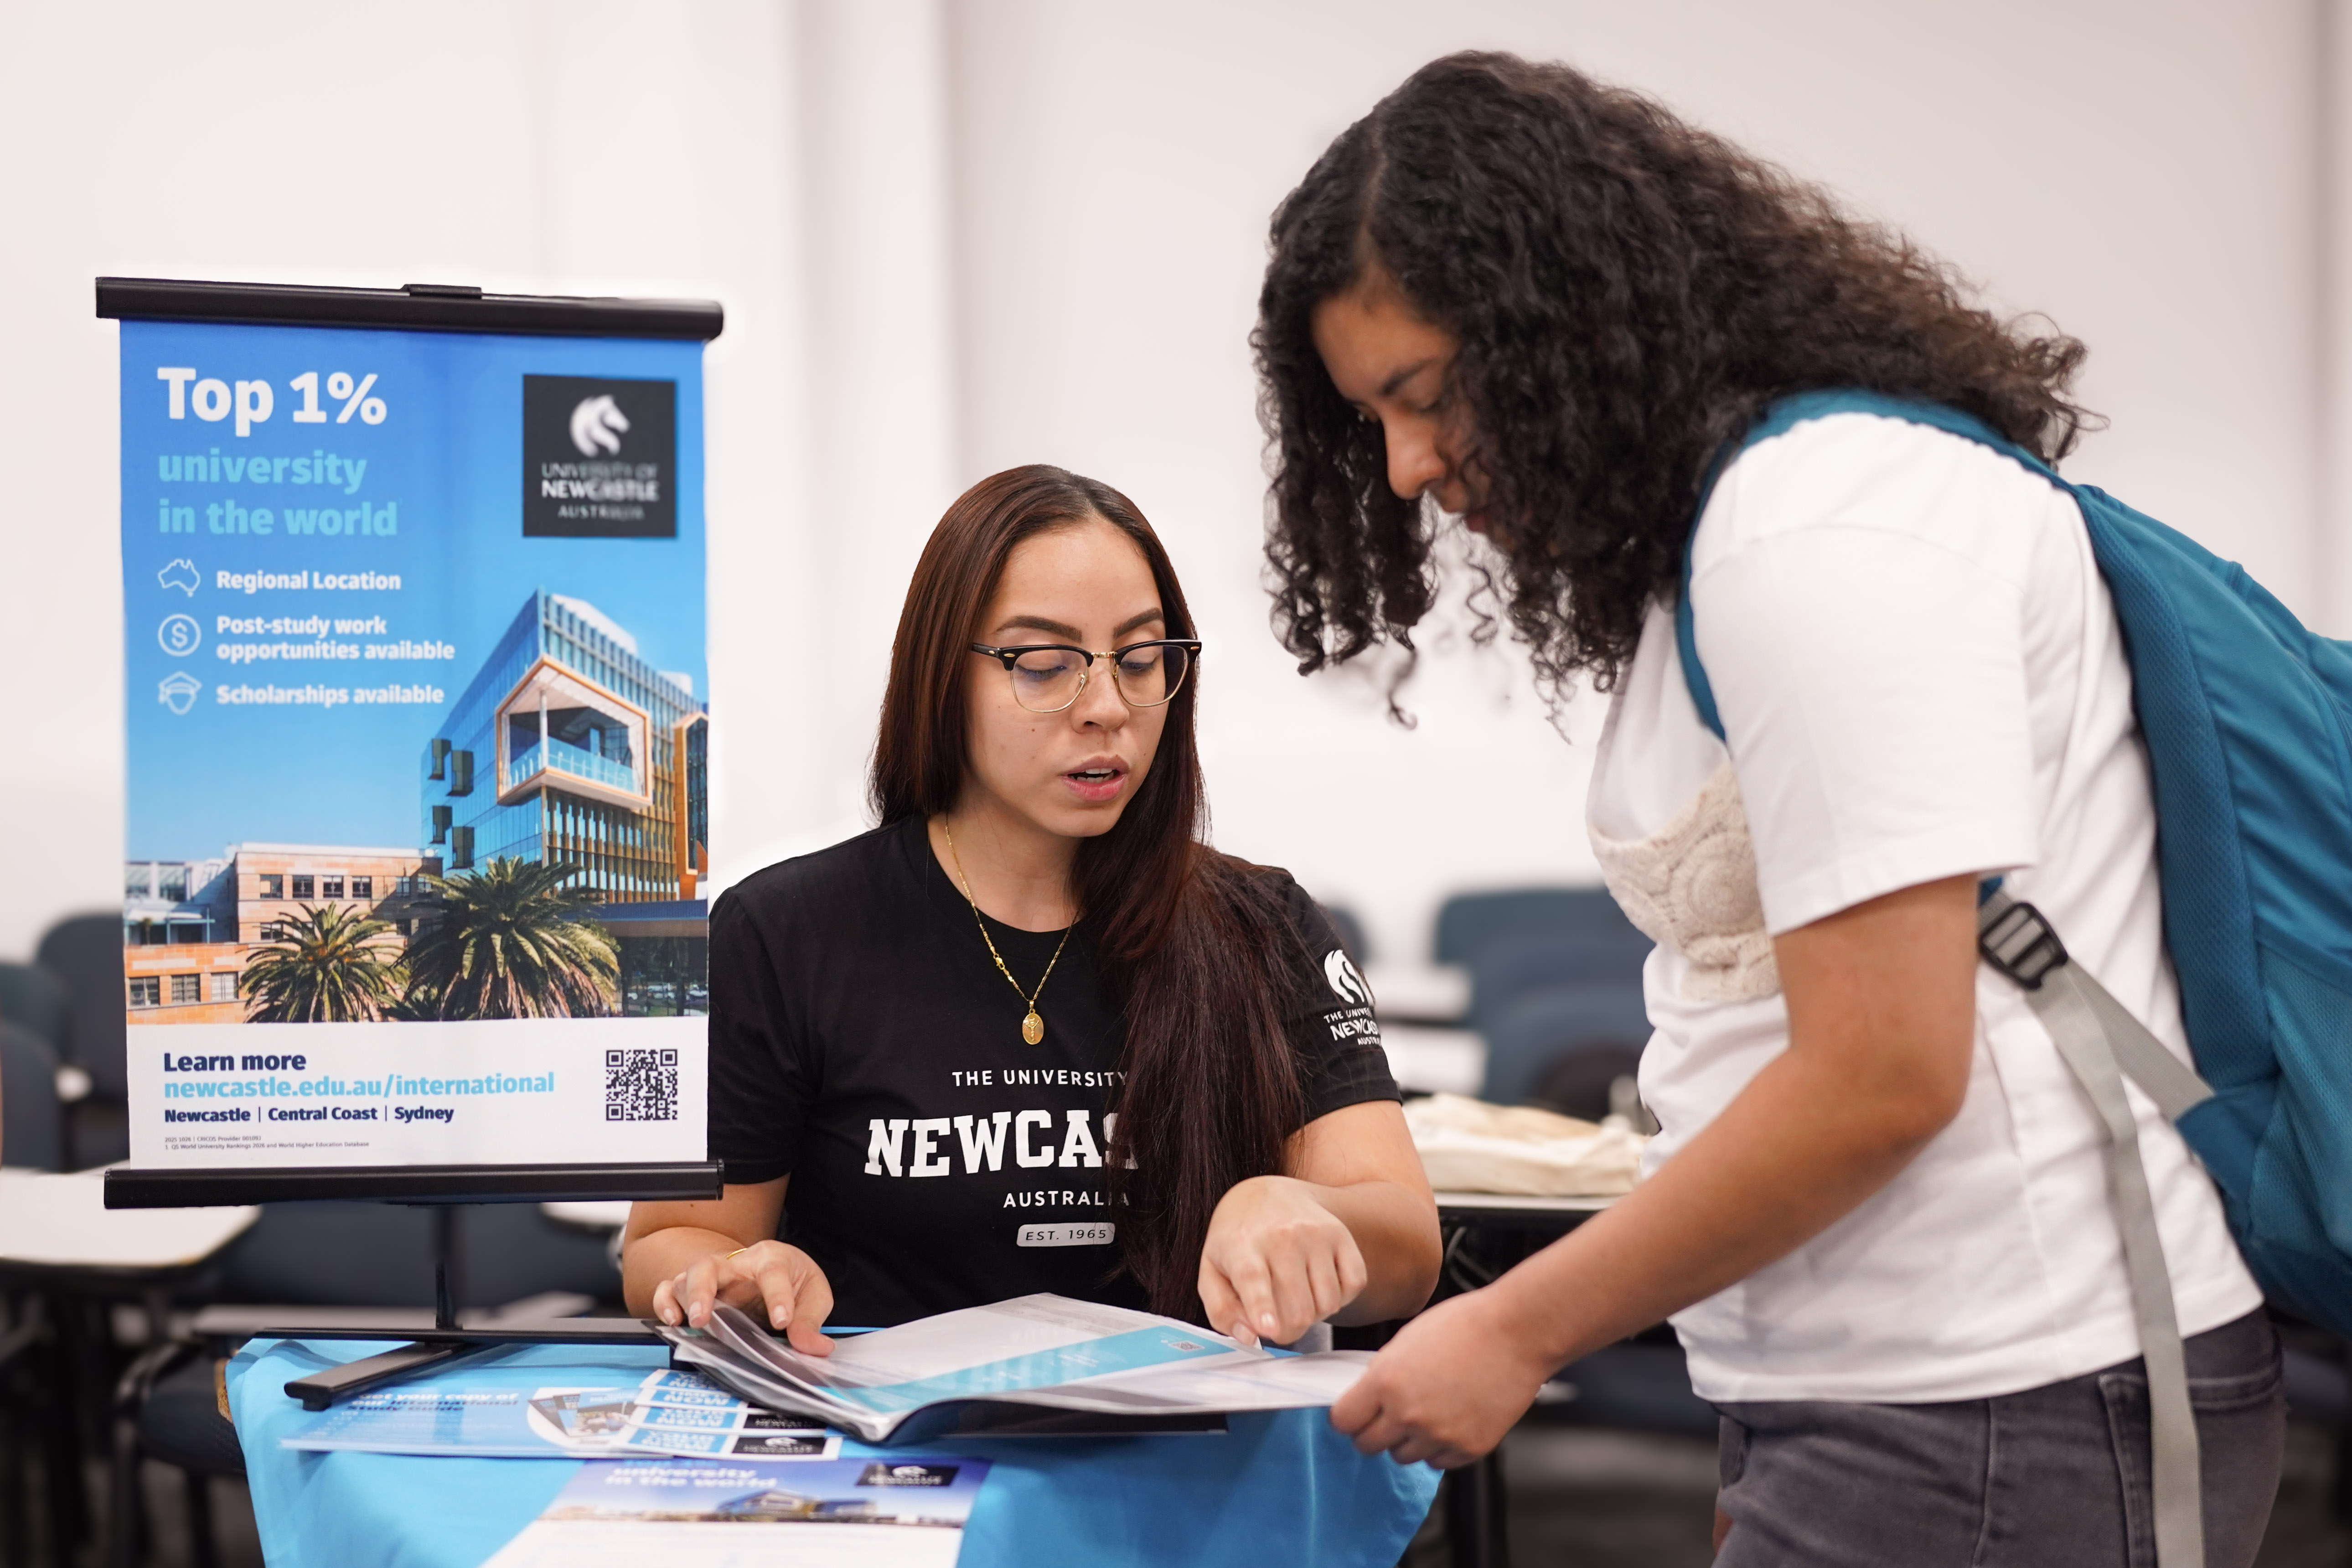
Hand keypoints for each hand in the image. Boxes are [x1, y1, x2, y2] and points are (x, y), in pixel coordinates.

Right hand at [651, 1240, 834, 1355]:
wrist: (778, 1270)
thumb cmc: (793, 1279)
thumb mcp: (813, 1296)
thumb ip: (810, 1321)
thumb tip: (814, 1348)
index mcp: (771, 1259)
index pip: (773, 1273)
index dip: (778, 1298)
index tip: (781, 1321)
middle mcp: (736, 1264)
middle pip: (709, 1265)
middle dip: (702, 1291)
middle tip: (703, 1320)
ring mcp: (713, 1277)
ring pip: (685, 1277)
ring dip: (683, 1300)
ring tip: (691, 1324)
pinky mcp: (697, 1291)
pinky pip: (669, 1289)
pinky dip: (664, 1303)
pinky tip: (672, 1322)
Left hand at [1198, 1175, 1367, 1346]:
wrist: (1268, 1196)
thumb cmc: (1238, 1241)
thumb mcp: (1212, 1271)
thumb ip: (1222, 1311)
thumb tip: (1249, 1337)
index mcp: (1242, 1244)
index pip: (1254, 1278)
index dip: (1263, 1307)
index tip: (1270, 1330)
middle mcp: (1282, 1235)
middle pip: (1298, 1309)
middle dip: (1289, 1331)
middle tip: (1277, 1322)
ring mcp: (1316, 1233)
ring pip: (1328, 1303)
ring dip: (1314, 1314)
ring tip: (1296, 1296)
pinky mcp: (1341, 1235)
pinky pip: (1354, 1285)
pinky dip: (1340, 1297)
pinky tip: (1319, 1284)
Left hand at [1328, 1288, 1556, 1466]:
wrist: (1517, 1333)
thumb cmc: (1466, 1325)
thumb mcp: (1407, 1339)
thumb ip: (1382, 1373)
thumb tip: (1365, 1396)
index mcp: (1386, 1381)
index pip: (1343, 1421)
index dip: (1347, 1416)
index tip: (1354, 1413)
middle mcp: (1408, 1414)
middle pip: (1368, 1445)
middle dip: (1373, 1431)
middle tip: (1388, 1416)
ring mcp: (1439, 1435)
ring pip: (1402, 1456)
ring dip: (1408, 1439)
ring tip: (1429, 1411)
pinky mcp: (1468, 1448)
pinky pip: (1438, 1462)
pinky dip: (1440, 1447)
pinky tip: (1451, 1419)